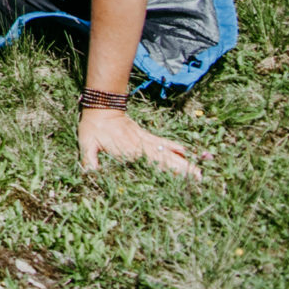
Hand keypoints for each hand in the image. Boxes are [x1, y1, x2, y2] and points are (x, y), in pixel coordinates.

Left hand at [78, 108, 203, 177]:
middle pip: (166, 160)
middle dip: (184, 170)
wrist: (101, 106)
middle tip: (201, 179)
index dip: (166, 174)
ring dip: (183, 161)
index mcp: (130, 152)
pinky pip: (162, 142)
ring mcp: (145, 140)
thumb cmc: (92, 127)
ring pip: (168, 152)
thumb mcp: (87, 144)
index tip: (181, 183)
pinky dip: (174, 147)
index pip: (152, 166)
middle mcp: (141, 147)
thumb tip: (90, 175)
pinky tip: (185, 152)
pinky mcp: (145, 135)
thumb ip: (89, 160)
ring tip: (199, 171)